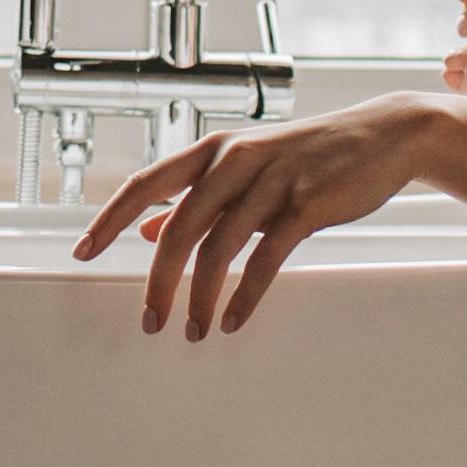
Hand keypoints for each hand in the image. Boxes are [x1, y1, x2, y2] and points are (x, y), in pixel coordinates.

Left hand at [74, 98, 438, 339]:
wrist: (383, 136)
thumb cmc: (309, 156)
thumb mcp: (246, 171)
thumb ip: (198, 198)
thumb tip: (149, 225)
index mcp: (214, 149)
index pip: (145, 184)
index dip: (109, 219)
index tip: (83, 252)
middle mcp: (234, 160)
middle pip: (178, 227)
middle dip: (158, 280)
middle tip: (148, 321)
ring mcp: (271, 180)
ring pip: (218, 247)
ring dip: (200, 296)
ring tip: (192, 330)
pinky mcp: (306, 203)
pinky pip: (266, 258)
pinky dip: (245, 294)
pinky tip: (234, 319)